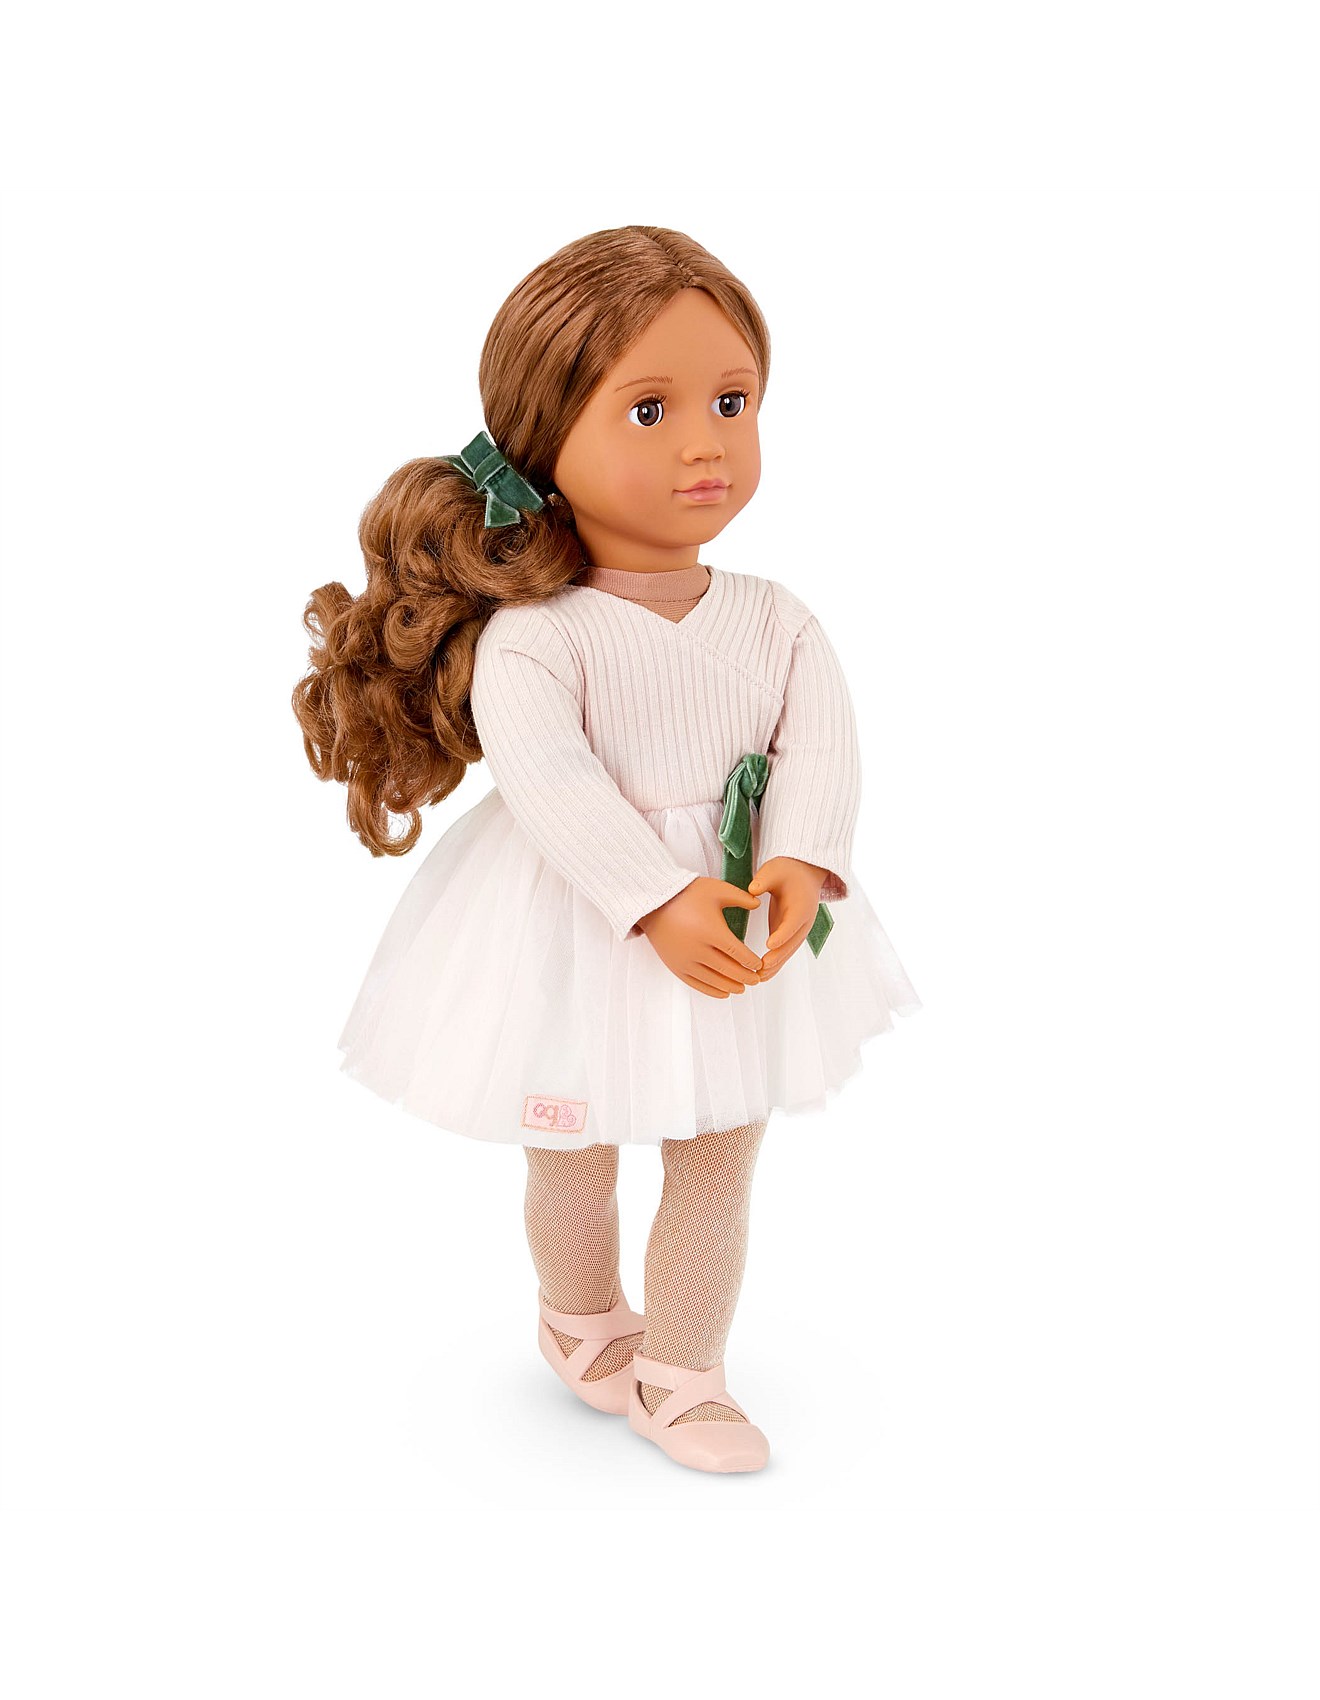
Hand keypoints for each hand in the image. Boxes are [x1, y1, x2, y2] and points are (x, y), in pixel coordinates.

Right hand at [637, 876, 763, 998]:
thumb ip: (740, 897)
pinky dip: (712, 990)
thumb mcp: (716, 889)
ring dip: (731, 986)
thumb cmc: (686, 893)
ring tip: (743, 987)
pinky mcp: (675, 966)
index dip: (751, 961)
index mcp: (711, 931)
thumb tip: (759, 904)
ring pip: (714, 980)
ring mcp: (685, 960)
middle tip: (757, 979)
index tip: (759, 964)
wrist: (653, 902)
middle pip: (728, 970)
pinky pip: (696, 984)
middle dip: (745, 976)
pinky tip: (724, 992)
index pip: (737, 952)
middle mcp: (698, 949)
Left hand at [748, 857, 827, 980]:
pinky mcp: (790, 934)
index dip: (782, 934)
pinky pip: (784, 952)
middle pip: (792, 942)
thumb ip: (764, 879)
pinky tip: (762, 975)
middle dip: (777, 956)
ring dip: (776, 965)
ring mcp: (799, 930)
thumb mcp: (774, 870)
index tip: (769, 945)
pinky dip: (776, 964)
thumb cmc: (786, 871)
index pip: (792, 923)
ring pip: (789, 951)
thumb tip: (752, 889)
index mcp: (802, 905)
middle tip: (761, 967)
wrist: (802, 874)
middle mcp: (804, 921)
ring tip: (759, 977)